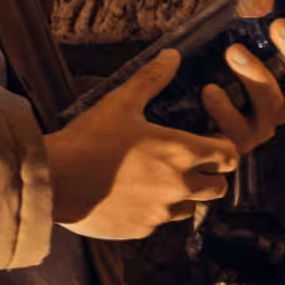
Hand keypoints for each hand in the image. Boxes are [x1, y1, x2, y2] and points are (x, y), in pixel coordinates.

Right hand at [46, 48, 239, 241]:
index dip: (223, 149)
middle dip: (209, 175)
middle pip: (219, 187)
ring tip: (158, 181)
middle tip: (188, 164)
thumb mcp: (119, 103)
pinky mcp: (141, 229)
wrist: (54, 182)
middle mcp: (179, 186)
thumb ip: (151, 79)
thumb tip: (173, 55)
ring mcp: (161, 212)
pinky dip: (152, 211)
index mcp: (181, 152)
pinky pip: (159, 223)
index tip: (209, 144)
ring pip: (191, 208)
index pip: (229, 156)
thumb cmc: (88, 139)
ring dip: (183, 196)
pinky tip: (130, 196)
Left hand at [200, 18, 284, 158]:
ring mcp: (261, 127)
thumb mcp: (227, 47)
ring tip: (233, 51)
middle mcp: (283, 106)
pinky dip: (225, 109)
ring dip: (256, 74)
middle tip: (279, 24)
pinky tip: (210, 90)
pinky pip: (237, 129)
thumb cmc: (208, 76)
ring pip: (273, 103)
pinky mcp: (235, 143)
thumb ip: (241, 29)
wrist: (181, 126)